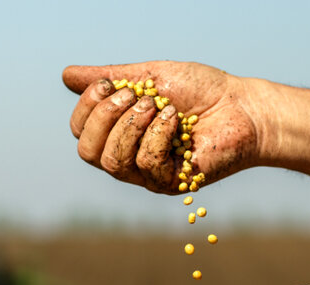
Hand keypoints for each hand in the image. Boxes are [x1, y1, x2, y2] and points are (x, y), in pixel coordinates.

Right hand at [62, 61, 261, 193]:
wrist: (242, 107)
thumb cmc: (202, 91)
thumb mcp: (150, 76)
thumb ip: (111, 77)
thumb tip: (67, 75)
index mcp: (119, 132)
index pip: (80, 131)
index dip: (87, 107)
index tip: (110, 85)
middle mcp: (128, 157)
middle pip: (86, 151)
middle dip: (105, 117)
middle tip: (137, 96)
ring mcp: (147, 174)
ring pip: (111, 162)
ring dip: (131, 126)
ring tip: (159, 106)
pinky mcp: (170, 183)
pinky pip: (145, 164)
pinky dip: (157, 136)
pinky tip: (176, 122)